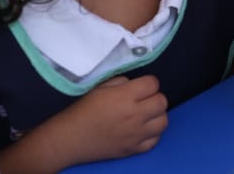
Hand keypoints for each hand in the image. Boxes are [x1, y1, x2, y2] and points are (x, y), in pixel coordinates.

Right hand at [0, 75, 168, 171]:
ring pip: (163, 121)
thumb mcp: (101, 88)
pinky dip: (152, 134)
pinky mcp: (133, 149)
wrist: (70, 139)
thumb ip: (123, 83)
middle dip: (154, 98)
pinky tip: (141, 130)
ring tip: (145, 115)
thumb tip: (137, 85)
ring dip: (156, 116)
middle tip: (143, 100)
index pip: (153, 83)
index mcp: (125, 96)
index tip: (140, 87)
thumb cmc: (83, 110)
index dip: (148, 83)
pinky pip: (155, 141)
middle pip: (162, 102)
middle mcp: (134, 115)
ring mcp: (135, 134)